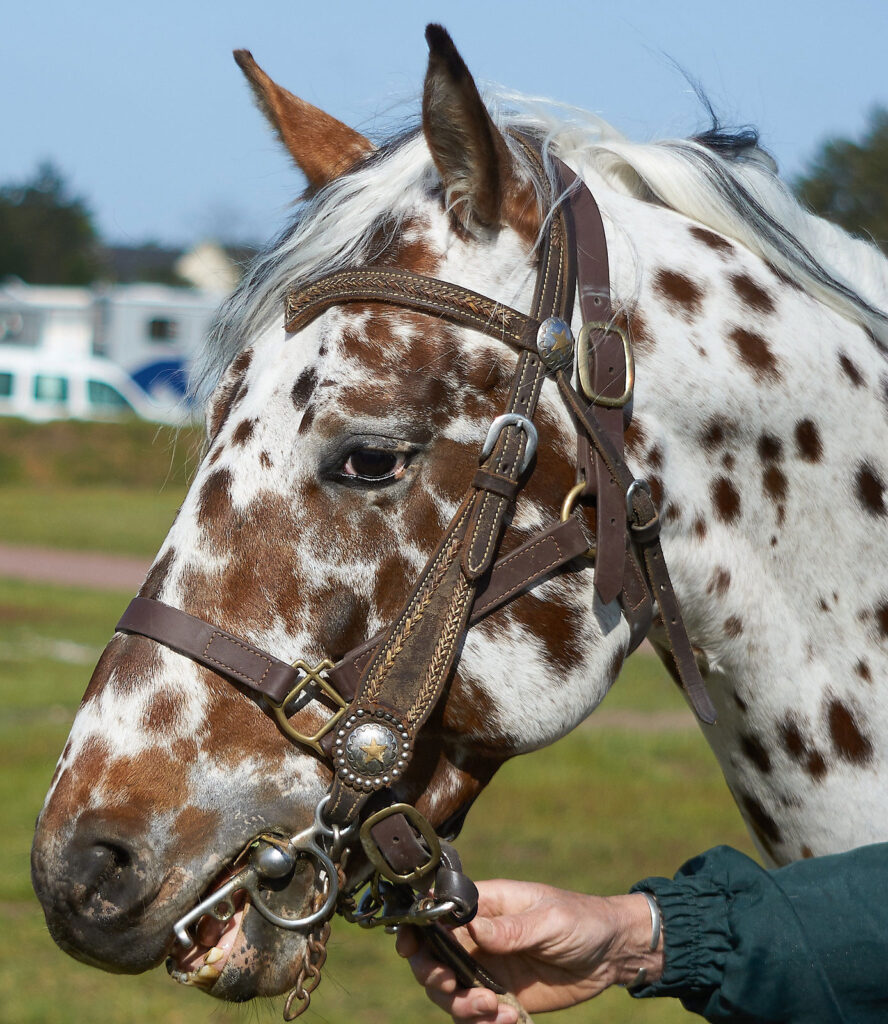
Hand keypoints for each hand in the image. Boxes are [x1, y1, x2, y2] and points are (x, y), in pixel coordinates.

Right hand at [396, 879, 662, 1023]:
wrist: (611, 954)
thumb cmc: (581, 920)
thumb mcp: (550, 919)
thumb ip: (512, 929)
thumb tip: (472, 928)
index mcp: (486, 905)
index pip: (437, 911)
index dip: (416, 928)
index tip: (410, 948)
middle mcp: (478, 937)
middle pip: (433, 957)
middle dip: (435, 977)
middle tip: (456, 990)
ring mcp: (487, 968)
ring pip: (449, 991)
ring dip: (461, 1006)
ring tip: (494, 1010)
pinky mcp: (501, 996)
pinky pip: (475, 1015)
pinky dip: (483, 1023)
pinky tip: (508, 1020)